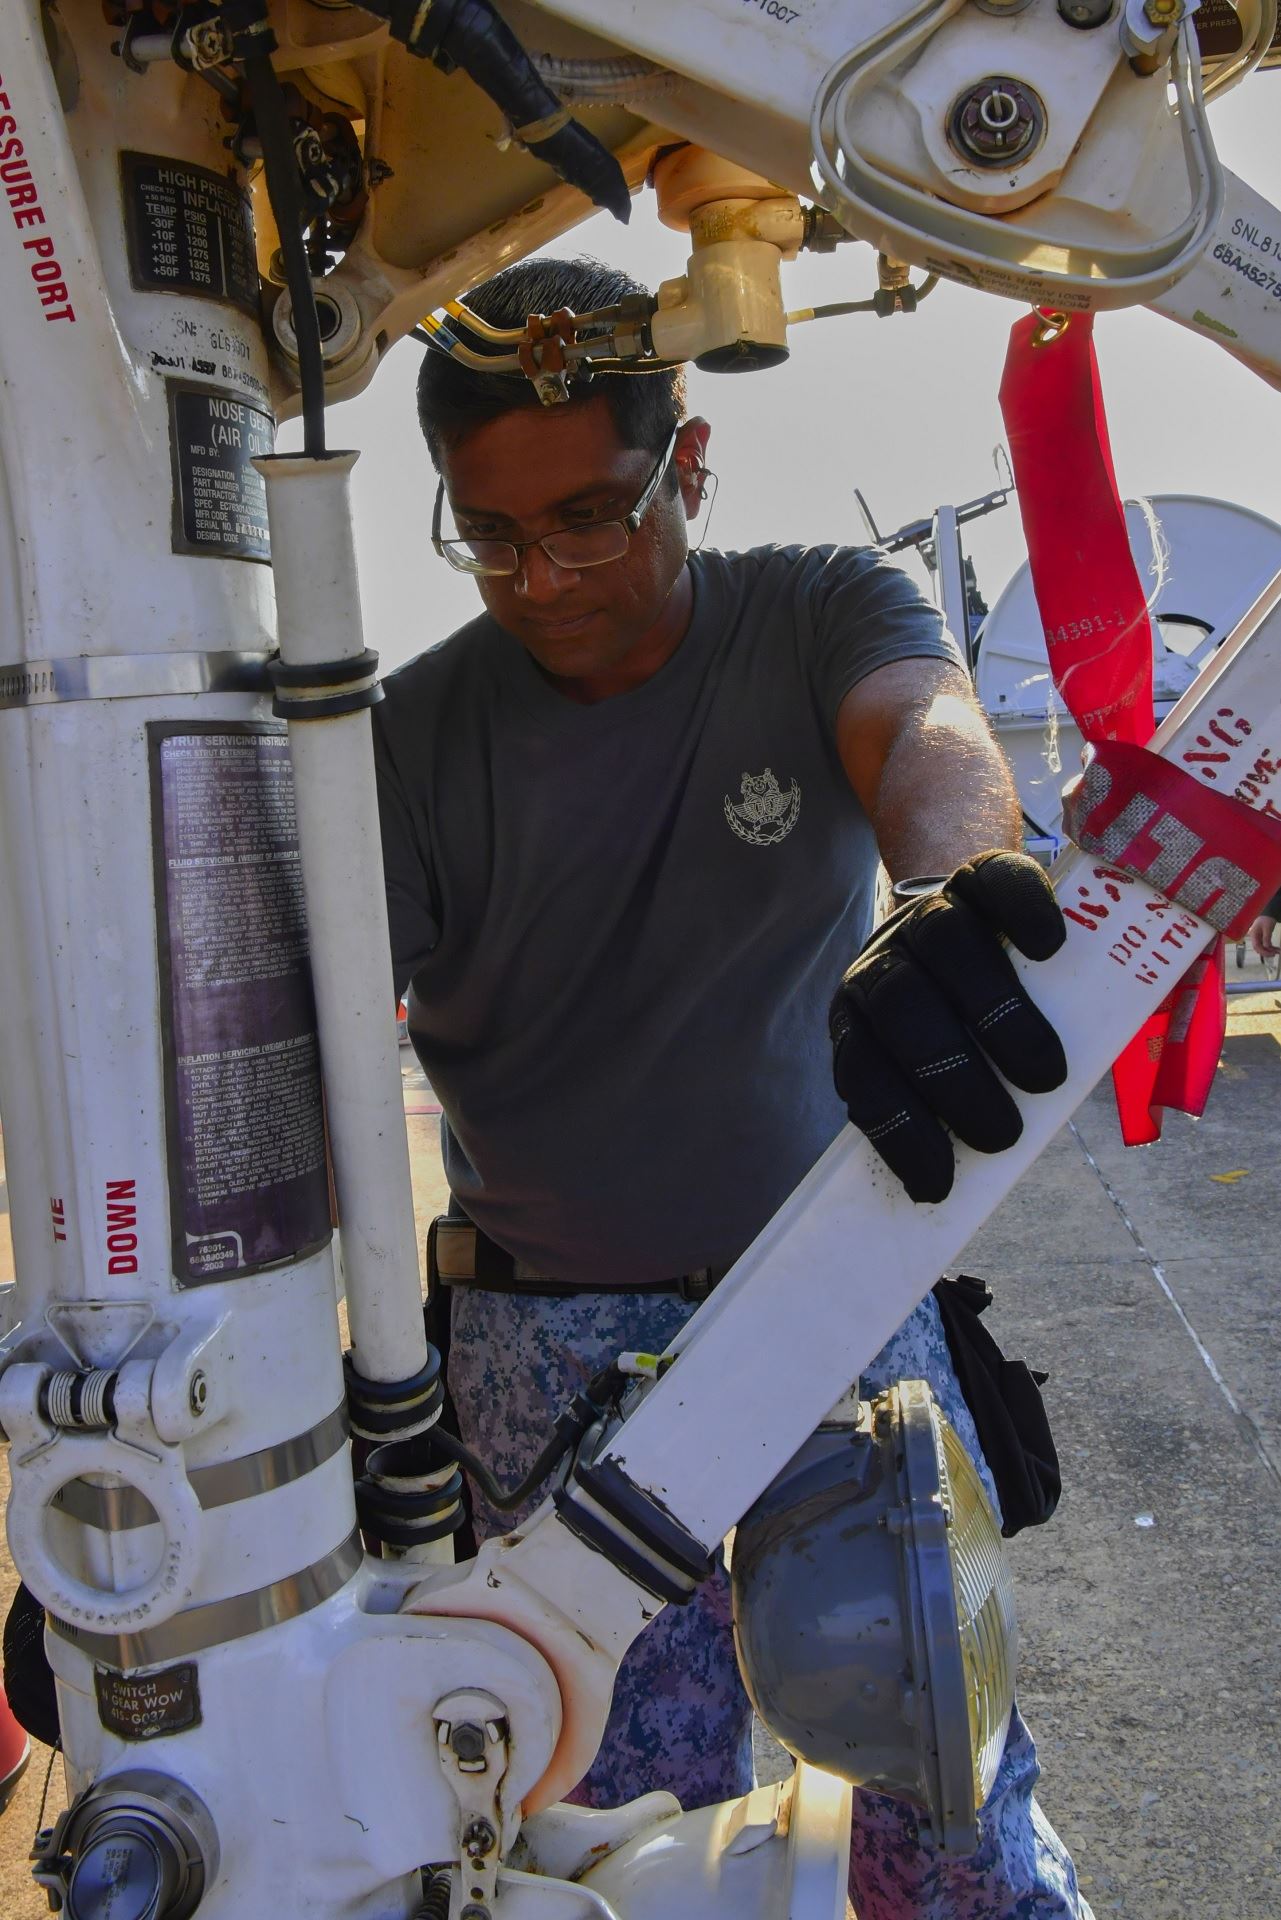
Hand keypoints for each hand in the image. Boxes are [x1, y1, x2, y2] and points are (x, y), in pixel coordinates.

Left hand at [830, 850, 1067, 1203]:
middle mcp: (886, 962)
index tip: (938, 1185)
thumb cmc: (969, 1019)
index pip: (862, 1070)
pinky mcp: (980, 874)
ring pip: (945, 946)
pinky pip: (993, 881)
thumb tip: (976, 1183)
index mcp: (862, 1019)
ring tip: (1044, 1075)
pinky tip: (1051, 948)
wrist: (972, 916)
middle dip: (949, 1079)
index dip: (895, 1130)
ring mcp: (930, 913)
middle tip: (1003, 1133)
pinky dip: (1023, 912)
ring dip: (994, 1014)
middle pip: (902, 1008)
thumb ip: (956, 1103)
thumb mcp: (953, 1064)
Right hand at [1249, 914, 1278, 959]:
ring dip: (1270, 950)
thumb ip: (1266, 938)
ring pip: (1263, 947)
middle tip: (1275, 954)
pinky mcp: (1262, 938)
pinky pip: (1266, 945)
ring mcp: (1258, 938)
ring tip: (1278, 951)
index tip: (1271, 954)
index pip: (1256, 946)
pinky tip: (1276, 949)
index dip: (1263, 952)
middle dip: (1266, 952)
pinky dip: (1271, 947)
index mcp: (1254, 935)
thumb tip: (1267, 947)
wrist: (1268, 914)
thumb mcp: (1267, 928)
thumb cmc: (1266, 919)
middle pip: (1259, 948)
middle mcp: (1255, 938)